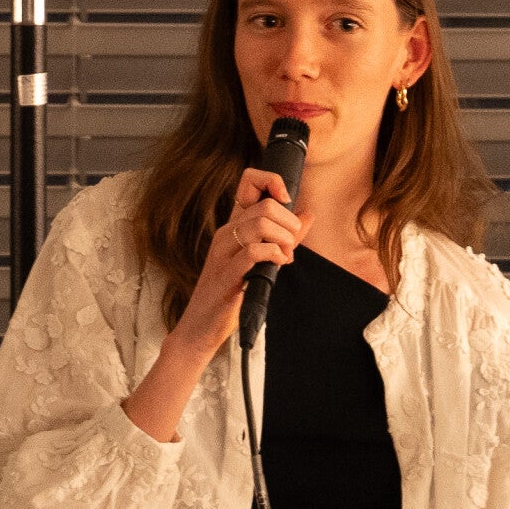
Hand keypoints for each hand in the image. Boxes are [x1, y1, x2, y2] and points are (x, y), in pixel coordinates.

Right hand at [170, 167, 311, 357]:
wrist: (200, 327)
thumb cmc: (230, 294)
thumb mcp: (261, 261)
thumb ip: (285, 238)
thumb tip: (308, 214)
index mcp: (233, 226)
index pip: (248, 181)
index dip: (273, 182)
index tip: (289, 202)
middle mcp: (226, 234)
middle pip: (265, 205)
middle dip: (289, 223)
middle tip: (291, 246)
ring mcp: (223, 252)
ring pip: (260, 223)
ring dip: (284, 239)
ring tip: (285, 258)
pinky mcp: (227, 274)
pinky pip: (254, 251)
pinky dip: (273, 255)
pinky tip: (277, 266)